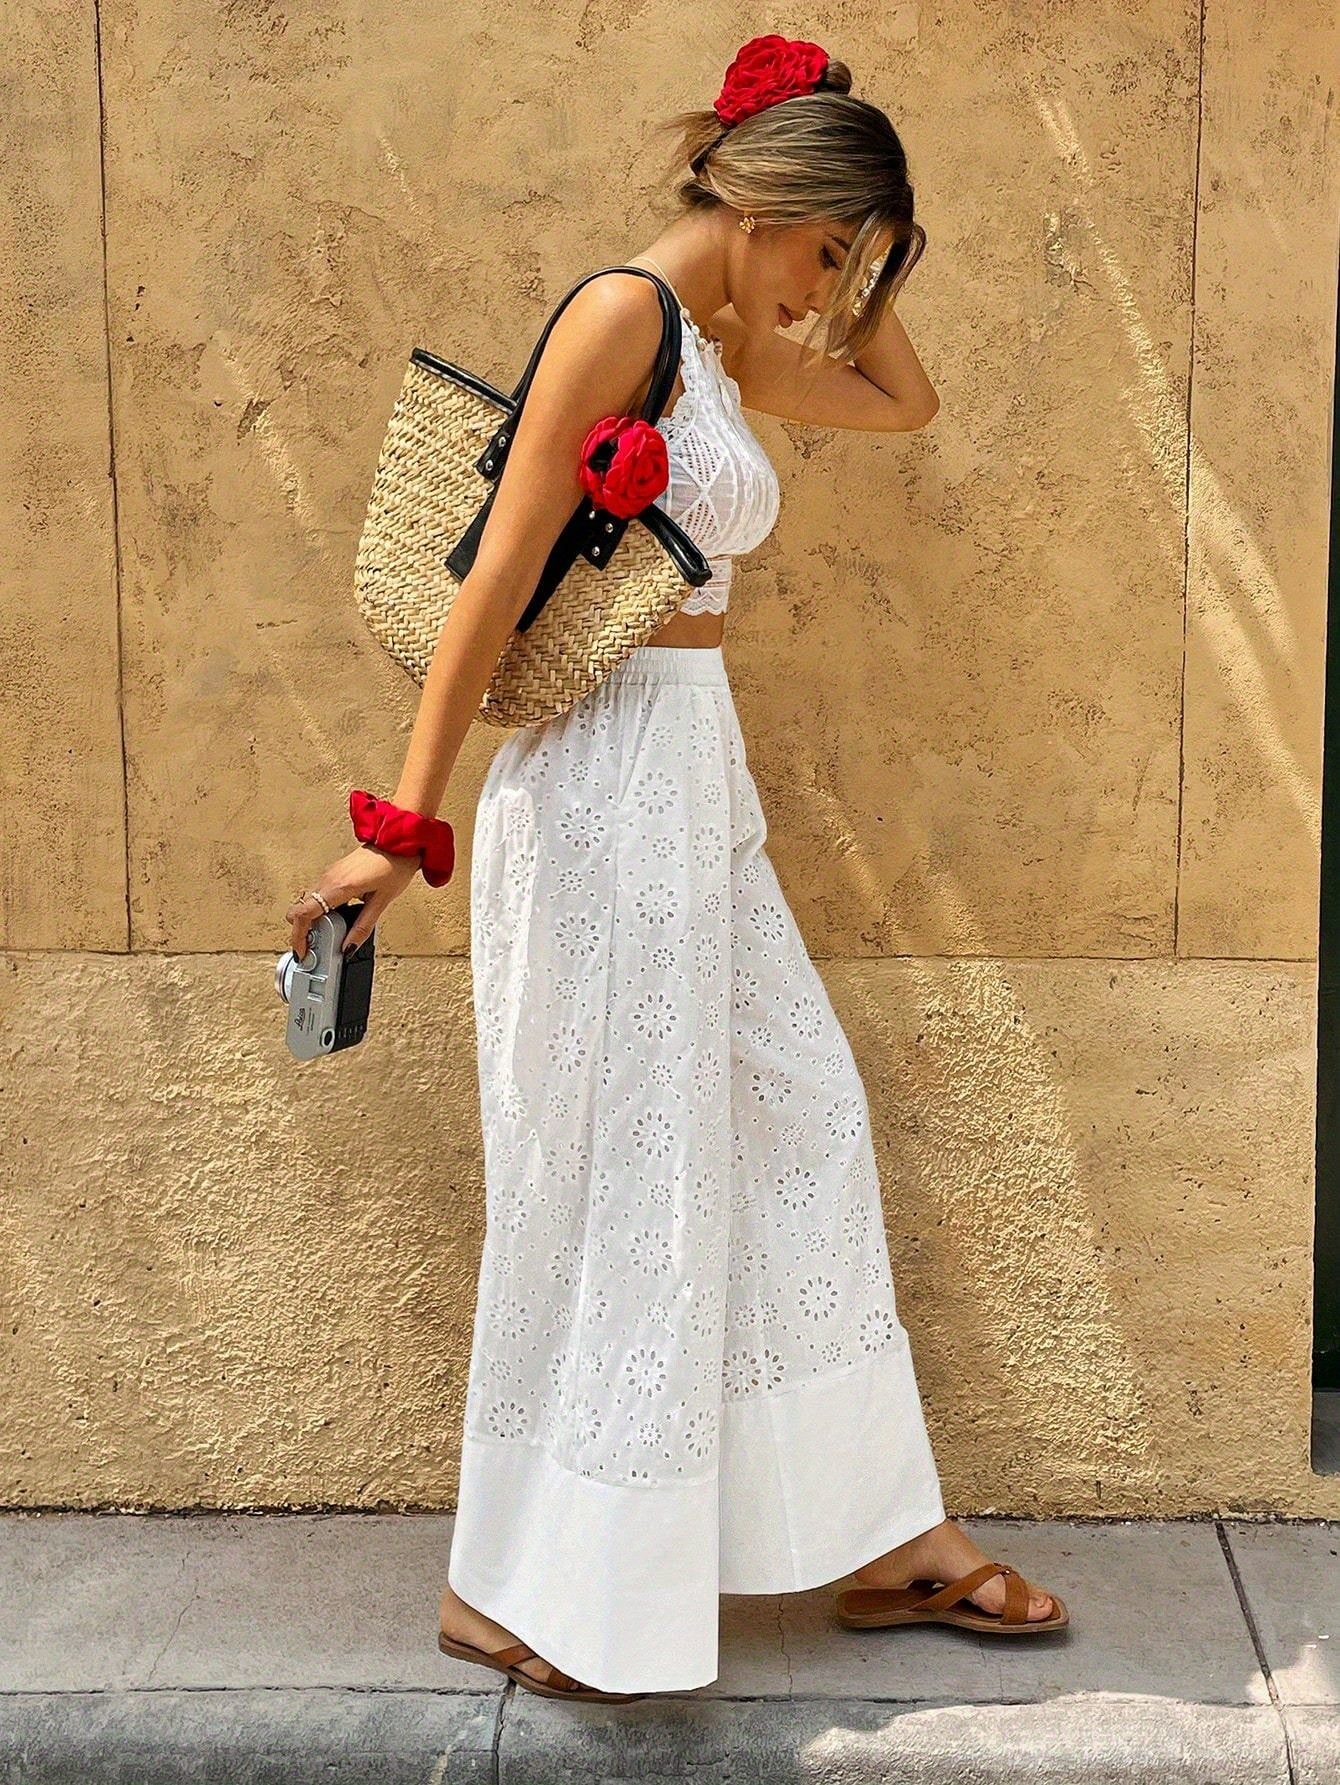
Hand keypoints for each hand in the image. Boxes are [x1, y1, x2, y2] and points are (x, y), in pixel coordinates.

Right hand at [284, 844, 422, 959]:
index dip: (298, 936)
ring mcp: (329, 874)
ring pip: (308, 902)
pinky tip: (335, 918)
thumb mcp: (381, 903)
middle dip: (303, 930)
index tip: (301, 950)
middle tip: (315, 946)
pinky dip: (319, 909)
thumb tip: (348, 947)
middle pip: (300, 909)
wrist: (398, 843)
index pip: (304, 913)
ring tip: (330, 934)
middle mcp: (329, 878)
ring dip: (312, 920)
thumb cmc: (394, 867)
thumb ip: (363, 927)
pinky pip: (318, 894)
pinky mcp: (333, 872)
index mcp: (339, 887)